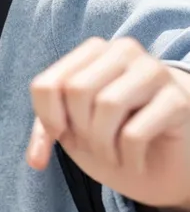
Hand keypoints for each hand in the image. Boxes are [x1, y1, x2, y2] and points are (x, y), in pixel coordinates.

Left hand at [27, 37, 189, 209]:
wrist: (165, 159)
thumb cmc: (115, 136)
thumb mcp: (74, 130)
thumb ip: (48, 131)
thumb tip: (36, 159)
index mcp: (93, 51)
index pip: (47, 84)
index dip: (47, 120)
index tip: (62, 137)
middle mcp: (123, 50)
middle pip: (76, 90)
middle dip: (80, 131)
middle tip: (95, 147)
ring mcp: (154, 71)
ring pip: (107, 105)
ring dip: (103, 146)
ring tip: (113, 155)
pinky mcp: (178, 100)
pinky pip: (135, 132)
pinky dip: (128, 158)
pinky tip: (136, 161)